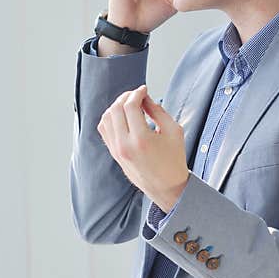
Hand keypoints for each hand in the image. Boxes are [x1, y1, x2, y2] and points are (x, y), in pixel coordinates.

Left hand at [97, 84, 188, 212]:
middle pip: (115, 109)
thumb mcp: (174, 131)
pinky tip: (123, 116)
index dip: (137, 93)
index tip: (144, 89)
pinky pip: (104, 129)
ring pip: (106, 118)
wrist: (166, 188)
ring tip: (130, 104)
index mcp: (141, 139)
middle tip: (137, 94)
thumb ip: (158, 111)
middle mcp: (124, 145)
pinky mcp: (113, 153)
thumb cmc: (173, 160)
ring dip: (117, 106)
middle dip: (126, 97)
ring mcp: (116, 150)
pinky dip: (110, 117)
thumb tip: (144, 97)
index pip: (130, 106)